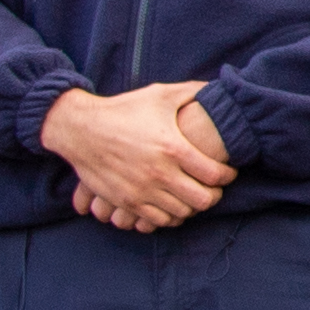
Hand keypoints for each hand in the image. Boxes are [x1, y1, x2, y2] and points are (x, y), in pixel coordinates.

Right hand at [44, 81, 230, 232]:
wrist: (80, 129)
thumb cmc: (123, 110)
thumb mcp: (159, 95)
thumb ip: (192, 92)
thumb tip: (217, 88)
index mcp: (173, 148)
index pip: (215, 175)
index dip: (228, 175)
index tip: (228, 171)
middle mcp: (160, 173)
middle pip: (203, 200)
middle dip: (214, 195)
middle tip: (214, 187)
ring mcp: (142, 190)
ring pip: (182, 213)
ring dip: (192, 206)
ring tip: (194, 194)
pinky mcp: (127, 201)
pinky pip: (158, 221)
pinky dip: (169, 216)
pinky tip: (172, 204)